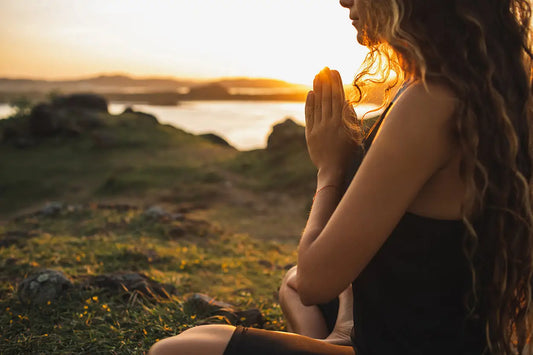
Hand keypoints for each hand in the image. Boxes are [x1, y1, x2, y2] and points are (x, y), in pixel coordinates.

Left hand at [305, 67, 360, 181]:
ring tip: (317, 76)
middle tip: (325, 68)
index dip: (336, 83)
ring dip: (318, 89)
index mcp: (342, 123)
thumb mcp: (355, 137)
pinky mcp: (310, 134)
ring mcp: (319, 128)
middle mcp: (330, 123)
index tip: (334, 71)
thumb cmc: (349, 155)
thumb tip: (346, 102)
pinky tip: (310, 93)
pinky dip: (310, 103)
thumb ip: (351, 119)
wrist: (333, 171)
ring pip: (318, 104)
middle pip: (327, 98)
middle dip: (326, 82)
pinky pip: (310, 115)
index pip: (338, 98)